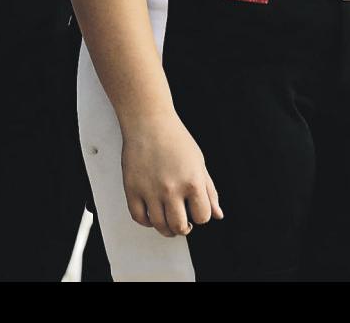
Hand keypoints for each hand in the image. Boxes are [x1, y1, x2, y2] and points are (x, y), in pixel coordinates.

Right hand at [119, 111, 223, 237]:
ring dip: (166, 228)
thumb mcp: (199, 163)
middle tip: (183, 221)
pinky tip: (152, 214)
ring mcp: (150, 190)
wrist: (148, 120)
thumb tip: (217, 214)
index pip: (202, 217)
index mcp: (192, 182)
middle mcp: (171, 188)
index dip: (201, 216)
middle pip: (180, 226)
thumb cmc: (174, 137)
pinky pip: (139, 217)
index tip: (196, 211)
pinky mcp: (132, 188)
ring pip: (159, 225)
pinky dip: (146, 222)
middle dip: (184, 228)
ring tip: (168, 220)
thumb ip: (209, 191)